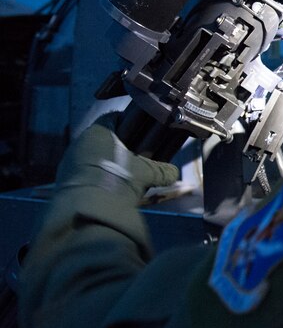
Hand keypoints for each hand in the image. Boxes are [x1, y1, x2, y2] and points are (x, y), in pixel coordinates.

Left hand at [56, 113, 178, 204]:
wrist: (88, 209)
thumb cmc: (119, 179)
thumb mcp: (146, 174)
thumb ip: (162, 171)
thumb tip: (174, 172)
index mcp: (98, 131)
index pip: (114, 118)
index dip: (130, 123)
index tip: (142, 133)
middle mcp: (80, 142)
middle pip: (104, 139)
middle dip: (119, 147)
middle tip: (136, 158)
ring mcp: (69, 162)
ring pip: (93, 156)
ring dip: (107, 163)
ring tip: (123, 177)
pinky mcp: (63, 181)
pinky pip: (85, 173)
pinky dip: (97, 177)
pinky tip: (109, 189)